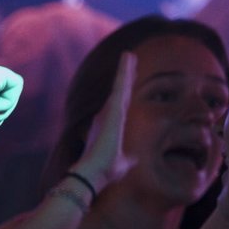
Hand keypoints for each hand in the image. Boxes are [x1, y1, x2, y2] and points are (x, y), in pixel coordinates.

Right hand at [71, 52, 135, 190]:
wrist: (94, 173)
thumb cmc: (106, 172)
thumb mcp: (123, 164)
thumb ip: (129, 159)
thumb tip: (134, 160)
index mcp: (112, 127)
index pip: (122, 105)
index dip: (125, 91)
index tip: (129, 79)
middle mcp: (108, 117)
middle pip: (121, 92)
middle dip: (126, 76)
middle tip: (130, 59)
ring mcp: (109, 112)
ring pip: (120, 86)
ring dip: (125, 70)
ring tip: (129, 54)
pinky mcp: (112, 109)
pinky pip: (120, 86)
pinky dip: (124, 72)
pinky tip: (128, 59)